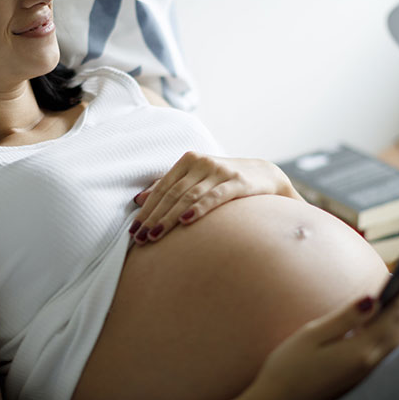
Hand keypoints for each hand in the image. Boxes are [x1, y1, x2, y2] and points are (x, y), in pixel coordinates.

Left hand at [129, 151, 300, 243]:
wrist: (265, 174)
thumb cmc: (224, 180)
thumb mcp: (196, 179)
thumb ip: (170, 186)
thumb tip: (139, 199)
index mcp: (188, 161)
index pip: (162, 188)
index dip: (146, 210)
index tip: (133, 230)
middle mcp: (201, 162)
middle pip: (172, 193)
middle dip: (153, 218)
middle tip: (140, 238)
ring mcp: (219, 171)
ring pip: (188, 196)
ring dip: (169, 218)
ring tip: (155, 235)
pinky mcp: (237, 182)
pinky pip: (213, 196)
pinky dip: (198, 208)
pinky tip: (185, 220)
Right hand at [239, 271, 398, 399]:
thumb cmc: (288, 369)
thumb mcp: (311, 336)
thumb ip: (345, 317)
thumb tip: (373, 297)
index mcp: (360, 350)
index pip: (394, 314)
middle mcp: (371, 363)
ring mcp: (368, 372)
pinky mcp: (362, 376)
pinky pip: (391, 347)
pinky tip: (395, 318)